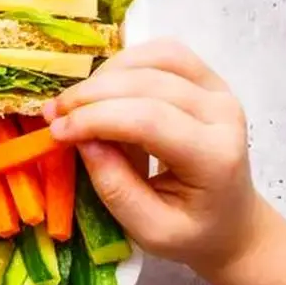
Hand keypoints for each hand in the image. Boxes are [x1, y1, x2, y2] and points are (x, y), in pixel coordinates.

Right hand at [43, 39, 259, 271]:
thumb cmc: (190, 231)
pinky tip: (103, 89)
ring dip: (106, 74)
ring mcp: (220, 90)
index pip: (149, 120)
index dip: (95, 119)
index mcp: (215, 158)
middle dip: (91, 95)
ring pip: (157, 57)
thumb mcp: (149, 230)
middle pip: (149, 83)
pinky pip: (163, 53)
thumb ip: (115, 189)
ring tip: (76, 103)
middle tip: (54, 115)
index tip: (56, 132)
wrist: (231, 221)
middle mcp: (224, 114)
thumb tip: (82, 141)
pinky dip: (125, 64)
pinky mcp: (208, 79)